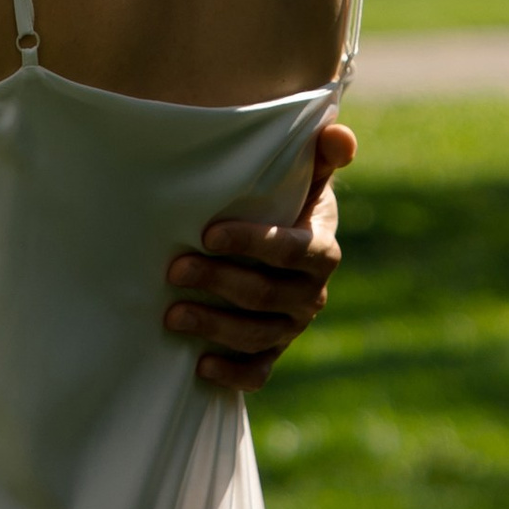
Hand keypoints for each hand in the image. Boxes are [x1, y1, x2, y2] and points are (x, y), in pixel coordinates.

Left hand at [167, 122, 350, 391]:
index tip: (207, 233)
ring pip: (258, 335)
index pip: (291, 250)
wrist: (281, 249)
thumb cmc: (286, 203)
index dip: (252, 243)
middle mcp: (312, 293)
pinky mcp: (273, 352)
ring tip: (171, 314)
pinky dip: (231, 374)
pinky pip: (258, 372)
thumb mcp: (306, 175)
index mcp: (321, 249)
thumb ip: (322, 154)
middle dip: (218, 282)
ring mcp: (292, 327)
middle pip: (266, 294)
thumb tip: (337, 134)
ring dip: (213, 326)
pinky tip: (198, 366)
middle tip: (174, 267)